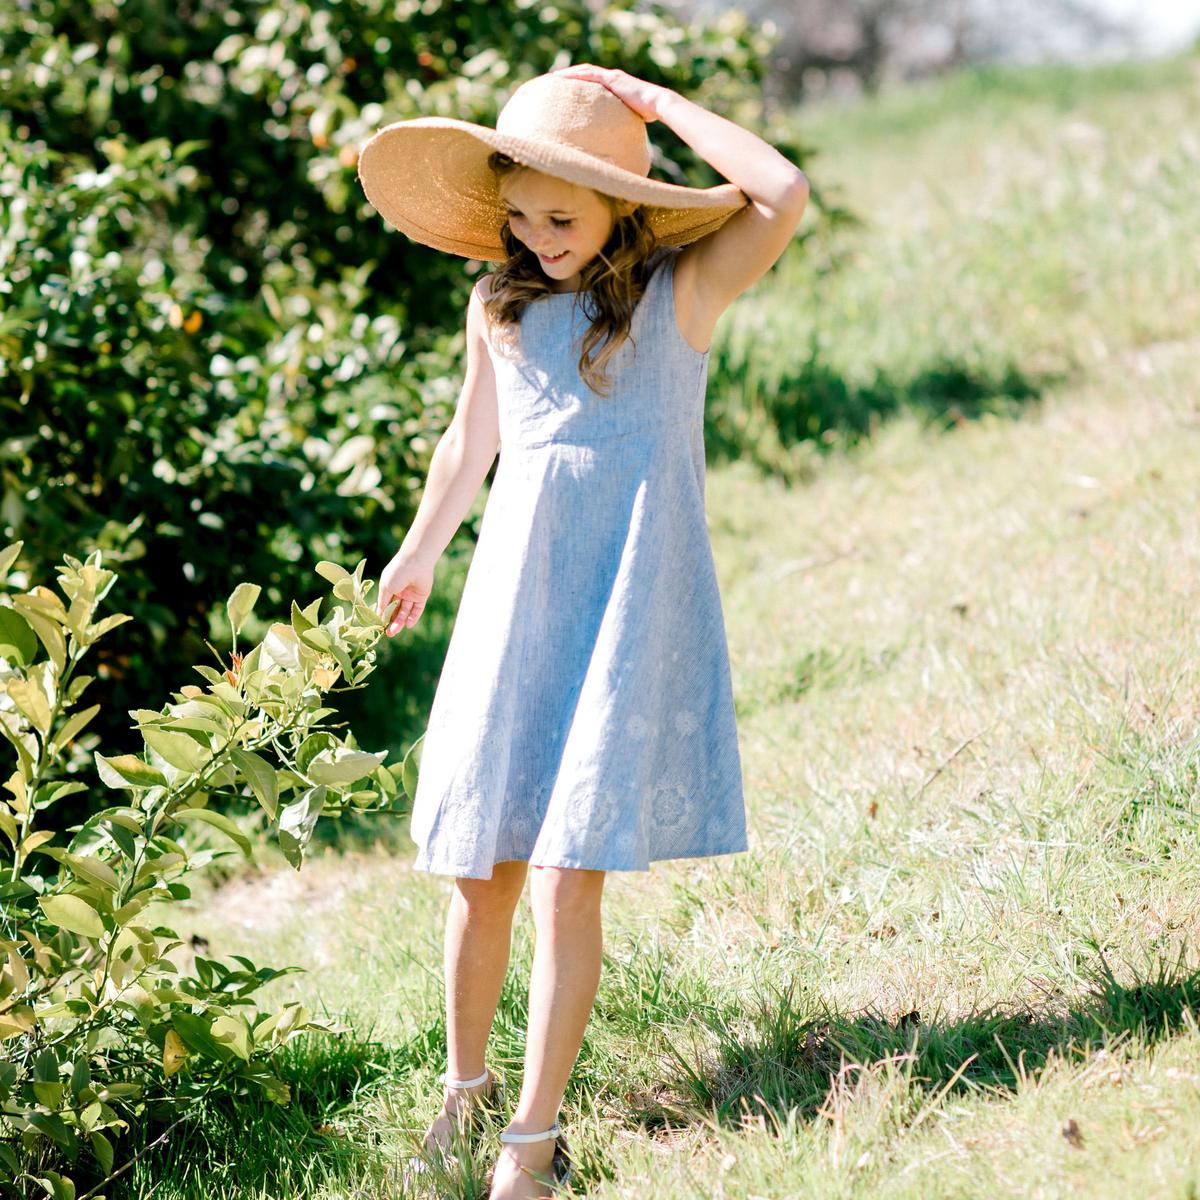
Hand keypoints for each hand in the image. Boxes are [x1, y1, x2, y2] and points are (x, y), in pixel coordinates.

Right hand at [375, 551, 434, 635]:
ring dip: (400, 622)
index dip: (382, 615)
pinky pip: (417, 609)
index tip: (379, 626)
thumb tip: (379, 616)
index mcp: (389, 588)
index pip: (385, 605)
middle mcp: (399, 592)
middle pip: (395, 610)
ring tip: (394, 632)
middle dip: (391, 622)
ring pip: (405, 611)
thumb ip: (383, 602)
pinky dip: (413, 617)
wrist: (415, 563)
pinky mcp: (421, 596)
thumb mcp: (386, 588)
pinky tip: (408, 625)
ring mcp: (410, 594)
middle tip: (388, 633)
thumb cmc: (397, 573)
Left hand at [550, 63, 668, 123]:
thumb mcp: (630, 120)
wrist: (657, 104)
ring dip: (567, 73)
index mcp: (616, 87)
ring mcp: (611, 77)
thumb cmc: (649, 115)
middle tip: (553, 82)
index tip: (566, 90)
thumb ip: (622, 125)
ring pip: (584, 71)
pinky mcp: (611, 79)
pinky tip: (560, 77)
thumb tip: (616, 143)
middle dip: (570, 76)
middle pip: (586, 74)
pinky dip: (574, 75)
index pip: (594, 83)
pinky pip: (588, 75)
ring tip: (552, 78)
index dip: (579, 84)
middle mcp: (612, 78)